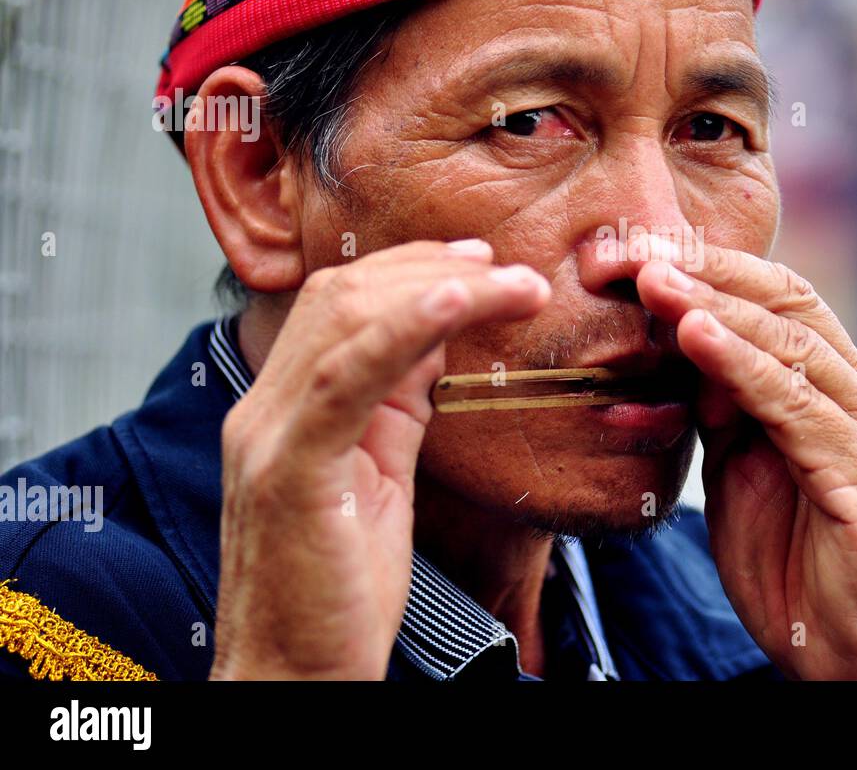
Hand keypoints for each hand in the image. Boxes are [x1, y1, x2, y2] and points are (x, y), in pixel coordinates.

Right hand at [209, 241, 549, 679]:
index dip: (407, 270)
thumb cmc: (340, 592)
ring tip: (510, 283)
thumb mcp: (379, 477)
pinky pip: (346, 377)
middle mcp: (263, 411)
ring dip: (439, 288)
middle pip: (341, 297)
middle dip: (429, 268)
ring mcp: (269, 437)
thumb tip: (433, 336)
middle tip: (503, 266)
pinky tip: (459, 301)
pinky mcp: (289, 471)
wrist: (295, 679)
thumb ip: (394, 403)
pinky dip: (404, 328)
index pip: (338, 305)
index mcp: (285, 410)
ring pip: (346, 320)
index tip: (476, 261)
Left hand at [632, 239, 856, 680]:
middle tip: (636, 252)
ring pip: (793, 344)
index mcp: (843, 394)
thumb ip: (726, 413)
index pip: (782, 303)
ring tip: (654, 281)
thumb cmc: (800, 572)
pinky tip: (694, 336)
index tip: (638, 254)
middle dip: (709, 271)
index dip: (713, 269)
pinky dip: (742, 365)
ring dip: (715, 306)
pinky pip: (796, 406)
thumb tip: (684, 347)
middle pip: (791, 303)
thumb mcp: (745, 476)